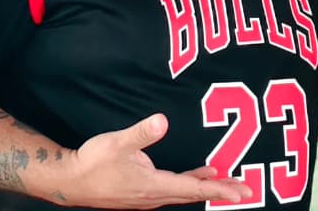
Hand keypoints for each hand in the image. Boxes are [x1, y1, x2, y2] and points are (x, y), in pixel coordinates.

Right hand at [59, 113, 251, 208]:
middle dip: (222, 192)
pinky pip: (176, 189)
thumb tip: (161, 121)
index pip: (193, 188)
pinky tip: (202, 175)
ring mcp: (149, 197)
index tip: (240, 192)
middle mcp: (154, 196)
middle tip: (247, 190)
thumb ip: (140, 133)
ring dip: (209, 188)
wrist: (70, 182)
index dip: (219, 189)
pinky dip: (192, 183)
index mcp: (153, 186)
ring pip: (187, 193)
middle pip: (195, 194)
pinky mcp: (144, 193)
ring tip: (231, 184)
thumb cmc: (92, 162)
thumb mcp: (116, 143)